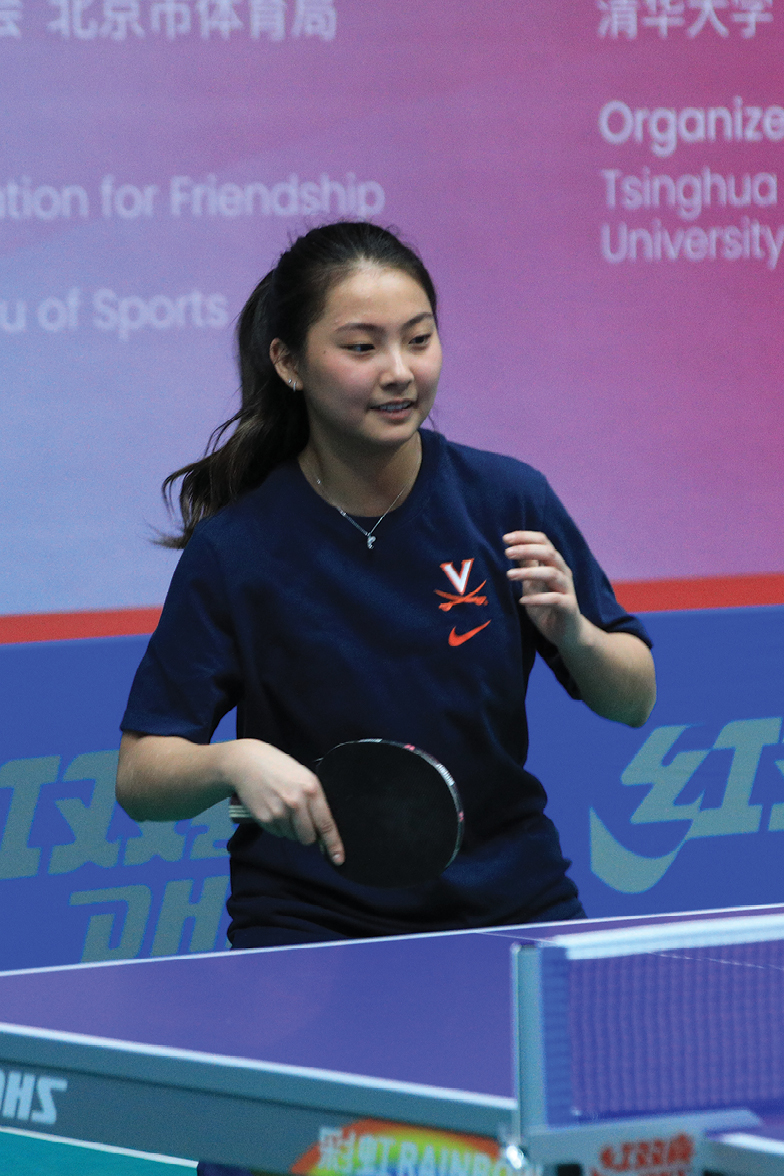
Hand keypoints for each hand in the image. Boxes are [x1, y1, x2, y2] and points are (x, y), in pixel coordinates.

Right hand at [220, 740, 344, 864]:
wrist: (247, 763)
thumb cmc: (279, 769)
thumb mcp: (304, 776)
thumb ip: (315, 800)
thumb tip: (322, 830)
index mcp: (311, 789)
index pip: (326, 824)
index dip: (333, 844)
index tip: (339, 859)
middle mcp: (296, 802)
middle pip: (308, 837)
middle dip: (308, 835)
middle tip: (301, 820)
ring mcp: (279, 811)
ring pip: (292, 837)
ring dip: (291, 829)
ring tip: (283, 807)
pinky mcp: (264, 818)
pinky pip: (277, 833)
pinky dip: (277, 826)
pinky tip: (273, 808)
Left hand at [503, 530, 582, 648]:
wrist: (566, 632)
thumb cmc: (547, 605)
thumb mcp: (532, 583)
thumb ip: (527, 565)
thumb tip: (512, 546)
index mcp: (554, 564)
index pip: (543, 542)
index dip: (525, 537)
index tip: (505, 538)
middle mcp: (563, 573)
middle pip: (549, 553)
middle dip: (527, 550)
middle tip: (506, 553)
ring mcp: (567, 589)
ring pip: (552, 574)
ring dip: (529, 572)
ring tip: (509, 575)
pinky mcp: (568, 607)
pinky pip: (555, 599)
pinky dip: (538, 599)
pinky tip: (522, 600)